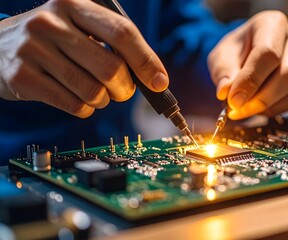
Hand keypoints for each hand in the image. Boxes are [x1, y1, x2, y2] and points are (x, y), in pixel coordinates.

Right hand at [0, 0, 167, 117]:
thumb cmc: (53, 40)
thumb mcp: (80, 29)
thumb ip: (114, 46)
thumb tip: (154, 77)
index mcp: (73, 4)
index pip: (122, 32)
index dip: (146, 61)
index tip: (160, 83)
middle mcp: (50, 22)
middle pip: (111, 68)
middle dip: (125, 89)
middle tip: (122, 91)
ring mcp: (33, 49)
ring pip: (93, 91)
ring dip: (103, 100)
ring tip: (95, 92)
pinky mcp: (22, 76)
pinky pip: (74, 105)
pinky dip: (85, 108)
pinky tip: (76, 97)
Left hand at [208, 11, 287, 119]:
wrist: (246, 55)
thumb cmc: (235, 53)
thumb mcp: (221, 58)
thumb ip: (223, 73)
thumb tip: (225, 92)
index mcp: (271, 23)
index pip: (268, 53)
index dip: (251, 81)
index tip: (234, 101)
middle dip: (262, 98)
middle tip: (239, 110)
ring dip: (272, 106)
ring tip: (249, 109)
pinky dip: (282, 108)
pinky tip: (263, 108)